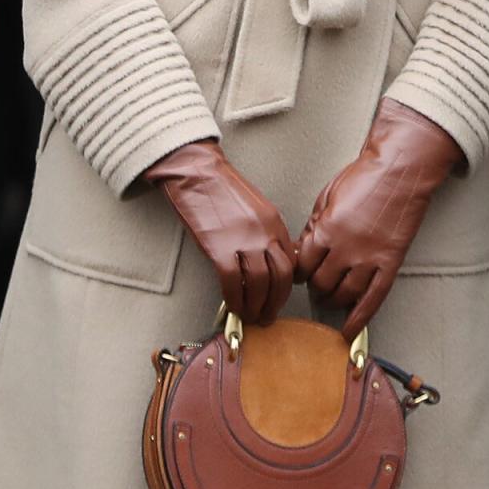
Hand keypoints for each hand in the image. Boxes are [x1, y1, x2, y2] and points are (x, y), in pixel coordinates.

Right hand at [145, 140, 294, 323]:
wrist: (197, 172)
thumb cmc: (222, 188)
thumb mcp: (256, 208)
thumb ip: (266, 233)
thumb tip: (267, 262)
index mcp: (275, 223)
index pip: (290, 263)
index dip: (285, 288)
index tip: (277, 299)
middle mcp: (264, 233)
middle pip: (281, 278)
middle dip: (275, 303)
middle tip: (267, 316)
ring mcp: (243, 240)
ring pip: (259, 284)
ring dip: (255, 306)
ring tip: (248, 315)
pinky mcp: (219, 246)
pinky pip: (232, 282)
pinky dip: (234, 299)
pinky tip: (231, 305)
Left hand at [295, 97, 462, 339]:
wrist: (399, 170)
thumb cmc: (363, 176)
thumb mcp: (327, 196)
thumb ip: (314, 225)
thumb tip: (304, 248)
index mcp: (326, 230)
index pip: (303, 265)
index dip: (299, 271)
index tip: (300, 273)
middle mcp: (345, 249)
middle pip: (321, 283)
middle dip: (315, 286)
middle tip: (316, 284)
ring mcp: (369, 259)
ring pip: (344, 295)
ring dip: (334, 300)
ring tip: (331, 298)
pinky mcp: (390, 263)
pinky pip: (373, 299)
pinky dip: (360, 318)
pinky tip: (351, 329)